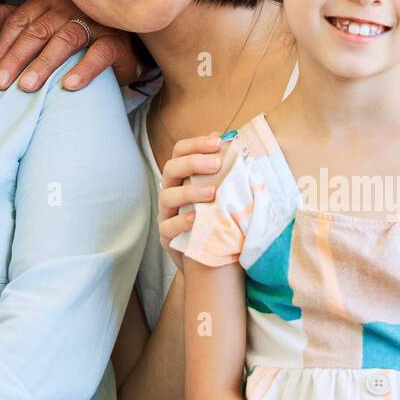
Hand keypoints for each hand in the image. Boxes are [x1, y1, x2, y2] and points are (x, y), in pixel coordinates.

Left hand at [0, 0, 142, 90]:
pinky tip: (68, 85)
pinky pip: (100, 54)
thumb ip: (12, 20)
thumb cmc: (76, 28)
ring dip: (45, 64)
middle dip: (16, 58)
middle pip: (38, 31)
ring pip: (65, 40)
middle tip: (0, 83)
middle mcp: (70, 7)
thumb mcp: (43, 21)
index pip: (20, 21)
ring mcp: (95, 22)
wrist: (123, 38)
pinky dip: (84, 68)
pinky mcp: (116, 41)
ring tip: (27, 86)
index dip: (3, 45)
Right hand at [157, 133, 227, 273]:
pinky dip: (181, 221)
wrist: (209, 258)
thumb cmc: (215, 217)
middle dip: (193, 163)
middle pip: (170, 169)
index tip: (218, 141)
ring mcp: (166, 214)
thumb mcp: (220, 192)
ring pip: (167, 196)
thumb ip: (223, 170)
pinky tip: (196, 218)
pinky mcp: (166, 237)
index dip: (196, 144)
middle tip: (216, 163)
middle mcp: (170, 191)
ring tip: (212, 192)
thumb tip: (232, 140)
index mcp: (182, 177)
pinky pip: (168, 227)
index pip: (179, 152)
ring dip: (189, 191)